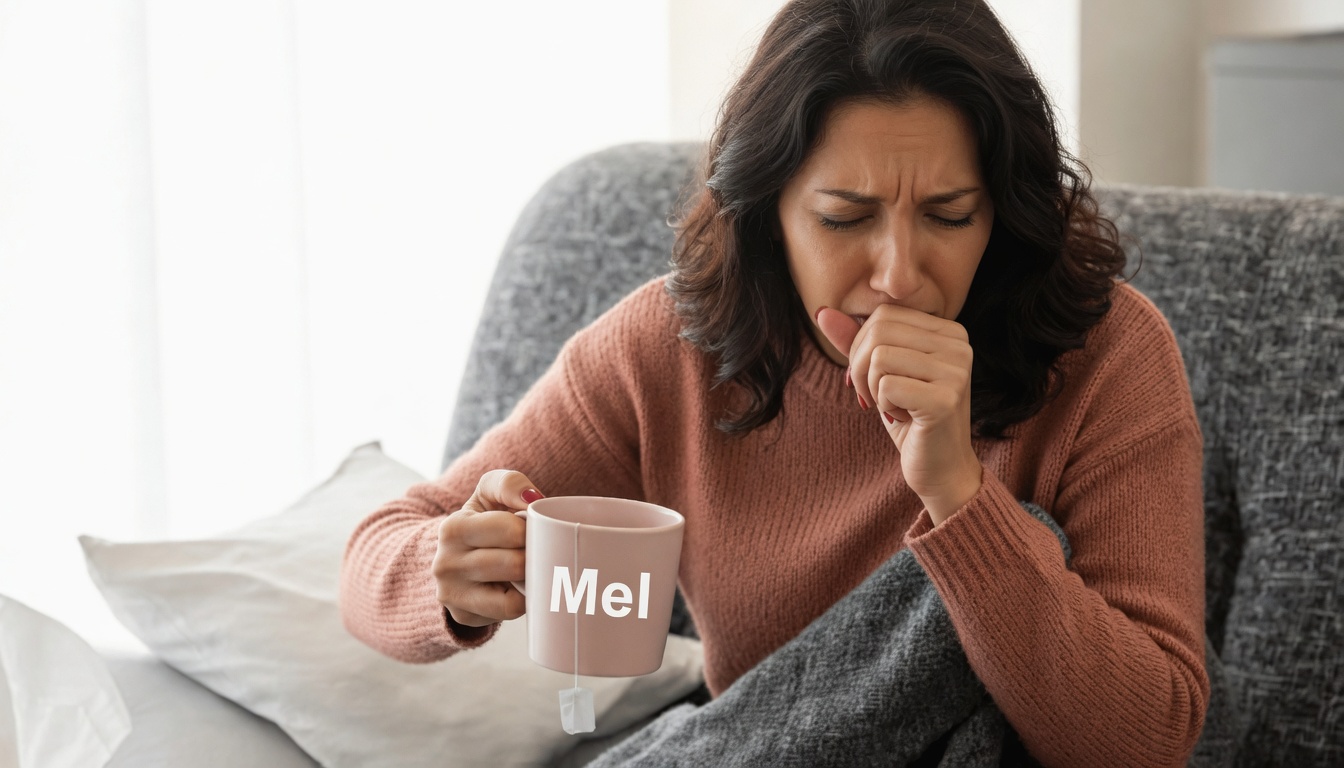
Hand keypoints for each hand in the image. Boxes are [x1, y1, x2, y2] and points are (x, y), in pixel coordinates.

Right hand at [432, 469, 543, 626]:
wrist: (454, 555)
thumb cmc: (482, 521)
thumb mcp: (489, 493)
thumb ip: (510, 484)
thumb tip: (532, 500)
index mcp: (453, 528)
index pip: (512, 531)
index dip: (532, 529)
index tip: (530, 528)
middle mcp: (445, 563)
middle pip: (515, 564)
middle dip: (533, 556)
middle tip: (532, 549)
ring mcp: (452, 594)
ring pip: (513, 595)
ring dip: (529, 580)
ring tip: (525, 566)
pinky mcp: (463, 615)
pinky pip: (510, 612)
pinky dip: (521, 600)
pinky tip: (515, 587)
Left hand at [816, 305, 981, 522]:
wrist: (940, 469)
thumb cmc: (910, 417)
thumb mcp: (880, 374)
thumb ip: (856, 342)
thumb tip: (822, 313)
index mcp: (950, 331)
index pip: (884, 315)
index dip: (861, 346)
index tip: (871, 378)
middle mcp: (960, 345)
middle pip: (879, 331)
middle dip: (861, 367)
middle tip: (873, 396)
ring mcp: (956, 371)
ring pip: (879, 356)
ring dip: (872, 388)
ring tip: (892, 407)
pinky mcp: (946, 399)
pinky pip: (886, 385)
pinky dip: (883, 405)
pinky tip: (903, 418)